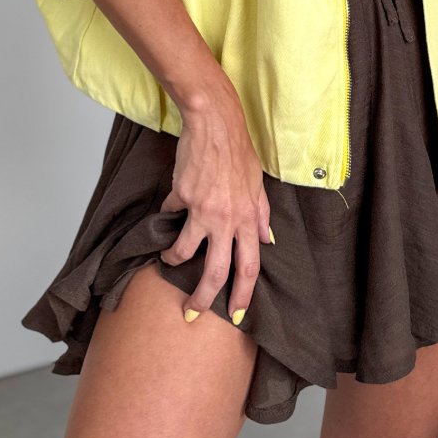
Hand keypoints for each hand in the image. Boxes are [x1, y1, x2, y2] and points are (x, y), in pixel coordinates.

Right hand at [158, 86, 272, 325]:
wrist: (214, 123)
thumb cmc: (238, 151)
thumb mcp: (258, 183)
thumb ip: (261, 214)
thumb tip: (267, 239)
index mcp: (248, 218)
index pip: (248, 266)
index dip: (243, 294)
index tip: (237, 314)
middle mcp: (226, 219)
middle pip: (214, 271)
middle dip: (202, 297)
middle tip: (192, 312)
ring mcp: (202, 209)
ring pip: (183, 250)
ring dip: (174, 259)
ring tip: (170, 260)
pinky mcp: (180, 197)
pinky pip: (172, 214)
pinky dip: (170, 215)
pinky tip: (171, 207)